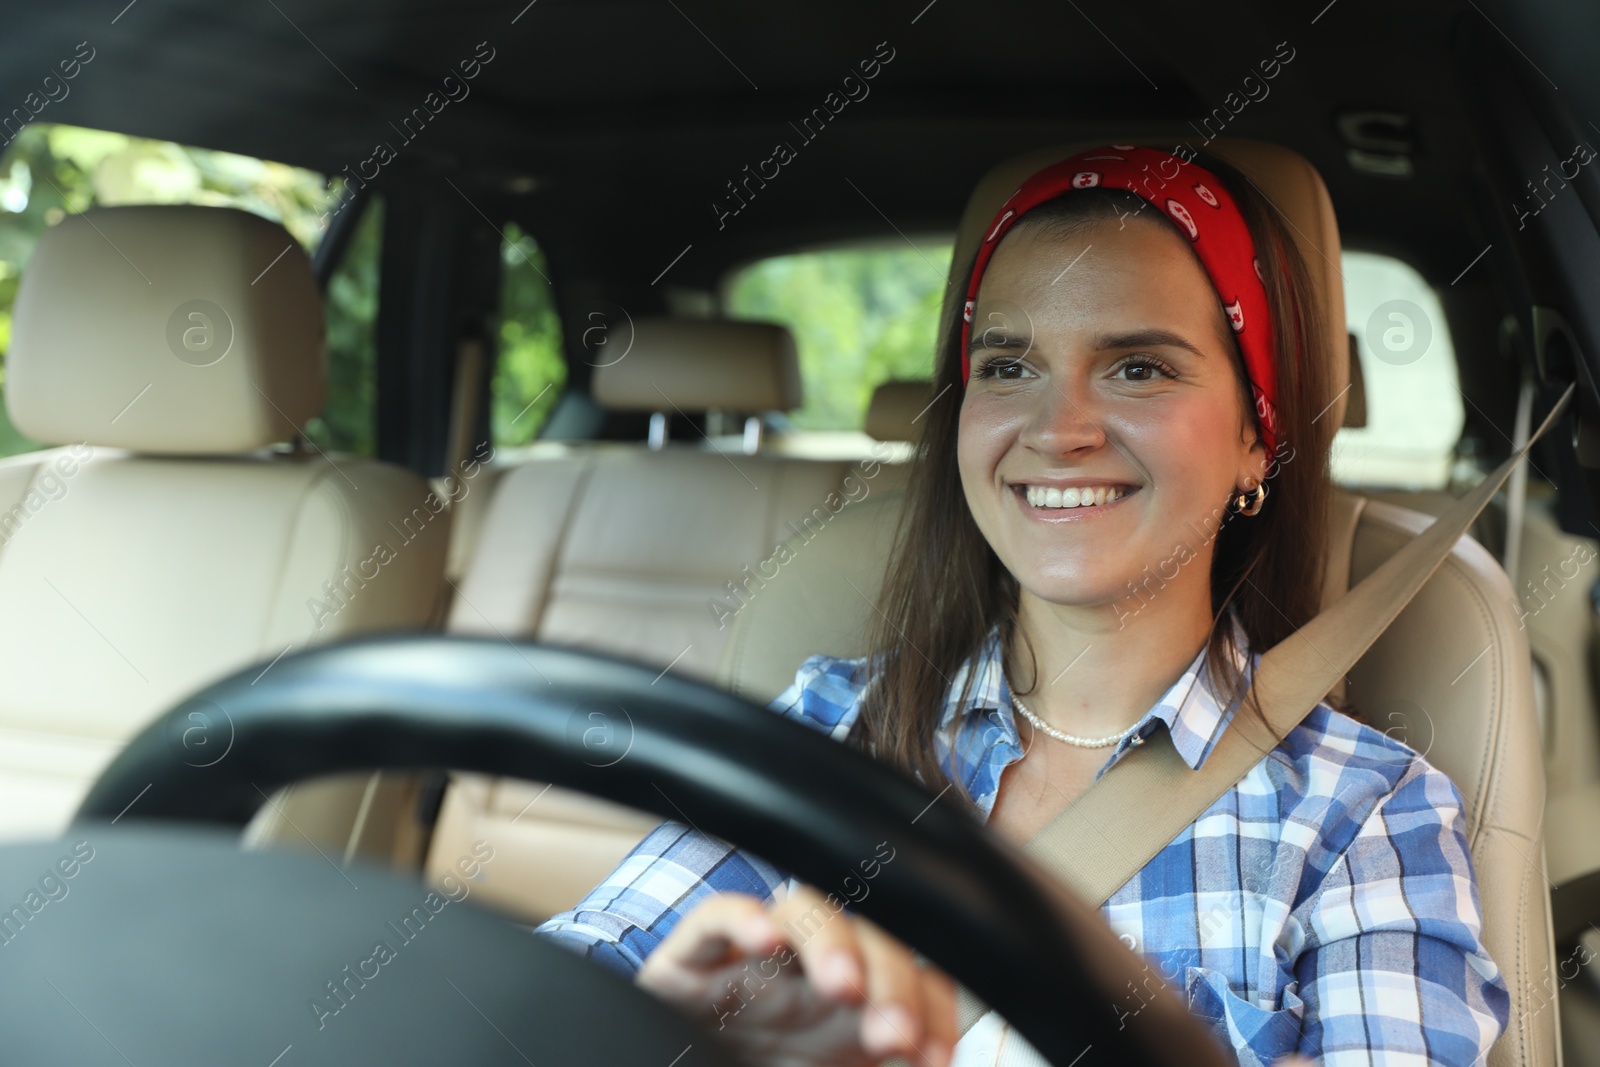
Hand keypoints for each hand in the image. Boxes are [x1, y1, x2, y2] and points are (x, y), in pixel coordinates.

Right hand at [636, 882, 955, 1065]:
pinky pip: (716, 916)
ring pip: (804, 911)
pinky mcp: (689, 960)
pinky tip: (764, 943)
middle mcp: (806, 975)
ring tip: (845, 987)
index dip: (934, 1010)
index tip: (934, 1059)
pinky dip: (741, 918)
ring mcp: (749, 962)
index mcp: (851, 1012)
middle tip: (898, 1034)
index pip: (913, 982)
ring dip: (833, 943)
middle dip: (893, 982)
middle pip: (868, 938)